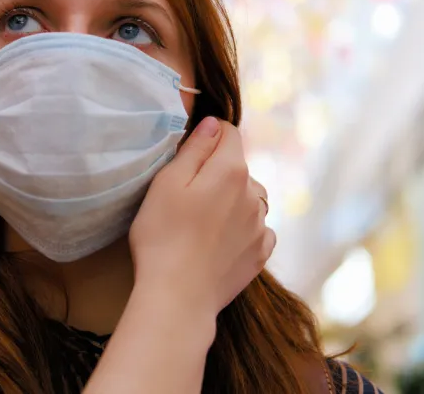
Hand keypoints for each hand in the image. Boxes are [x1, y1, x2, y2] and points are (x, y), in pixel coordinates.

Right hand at [129, 117, 275, 318]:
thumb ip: (194, 149)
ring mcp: (261, 226)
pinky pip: (257, 229)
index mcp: (231, 170)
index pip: (229, 133)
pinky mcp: (260, 254)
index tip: (188, 154)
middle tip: (186, 197)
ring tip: (202, 222)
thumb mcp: (166, 183)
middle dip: (218, 172)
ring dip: (232, 200)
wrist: (178, 297)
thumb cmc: (162, 237)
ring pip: (249, 198)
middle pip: (238, 167)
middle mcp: (255, 194)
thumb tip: (214, 125)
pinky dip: (242, 228)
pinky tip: (219, 241)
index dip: (208, 136)